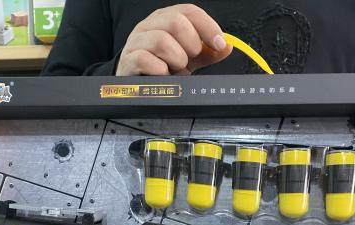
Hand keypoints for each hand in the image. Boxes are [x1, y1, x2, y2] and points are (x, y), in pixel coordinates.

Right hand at [116, 4, 231, 75]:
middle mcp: (150, 25)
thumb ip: (207, 52)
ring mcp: (136, 41)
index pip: (189, 12)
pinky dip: (161, 71)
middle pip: (176, 22)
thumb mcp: (188, 57)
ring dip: (176, 60)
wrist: (137, 83)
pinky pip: (145, 60)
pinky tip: (164, 75)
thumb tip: (227, 46)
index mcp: (166, 19)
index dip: (208, 27)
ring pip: (161, 41)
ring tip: (175, 69)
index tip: (219, 44)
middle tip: (190, 60)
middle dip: (191, 45)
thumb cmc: (162, 65)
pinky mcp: (128, 60)